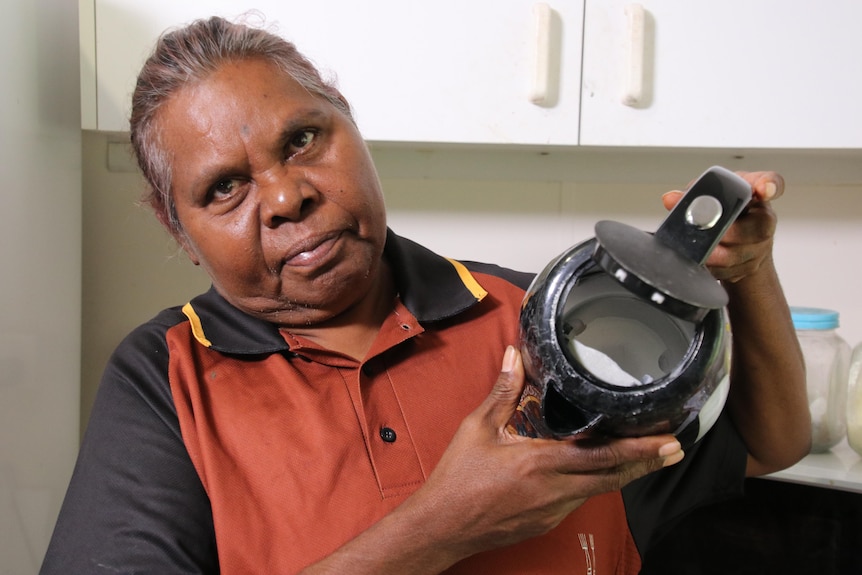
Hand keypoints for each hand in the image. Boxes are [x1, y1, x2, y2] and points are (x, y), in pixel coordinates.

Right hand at [413, 346, 683, 559]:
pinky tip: (599, 471)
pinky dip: (597, 483)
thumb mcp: (477, 429)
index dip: (640, 449)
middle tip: (674, 448)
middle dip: (647, 462)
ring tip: (645, 455)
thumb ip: (503, 391)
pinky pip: (580, 499)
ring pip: (600, 489)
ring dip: (624, 472)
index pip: (603, 456)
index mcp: (541, 464)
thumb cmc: (458, 479)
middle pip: (614, 477)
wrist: (443, 526)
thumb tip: (514, 355)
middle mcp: (556, 491)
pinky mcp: (547, 522)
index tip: (667, 440)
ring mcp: (554, 511)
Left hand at [662, 171, 783, 282]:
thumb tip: (670, 199)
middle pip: (759, 227)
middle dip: (729, 234)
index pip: (771, 181)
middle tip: (709, 236)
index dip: (769, 185)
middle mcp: (763, 217)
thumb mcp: (708, 194)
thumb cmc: (724, 211)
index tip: (764, 189)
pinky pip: (732, 271)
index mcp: (753, 192)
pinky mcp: (750, 266)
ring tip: (700, 252)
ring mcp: (760, 244)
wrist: (735, 240)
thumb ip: (691, 193)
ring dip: (716, 255)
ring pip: (742, 254)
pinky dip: (714, 269)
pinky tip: (704, 263)